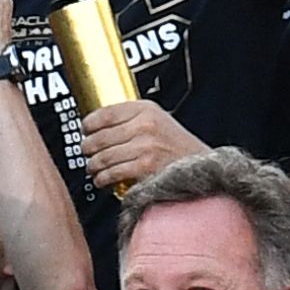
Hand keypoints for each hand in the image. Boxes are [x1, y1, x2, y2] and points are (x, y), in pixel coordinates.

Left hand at [81, 99, 201, 188]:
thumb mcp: (160, 121)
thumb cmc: (181, 148)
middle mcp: (145, 125)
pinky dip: (103, 179)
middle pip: (99, 137)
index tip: (85, 131)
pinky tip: (102, 180)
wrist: (204, 168)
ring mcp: (145, 146)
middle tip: (87, 153)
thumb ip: (133, 119)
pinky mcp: (145, 166)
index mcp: (146, 109)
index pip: (104, 114)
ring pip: (103, 157)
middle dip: (88, 149)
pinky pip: (112, 172)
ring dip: (93, 166)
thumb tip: (100, 127)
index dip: (88, 125)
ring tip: (93, 169)